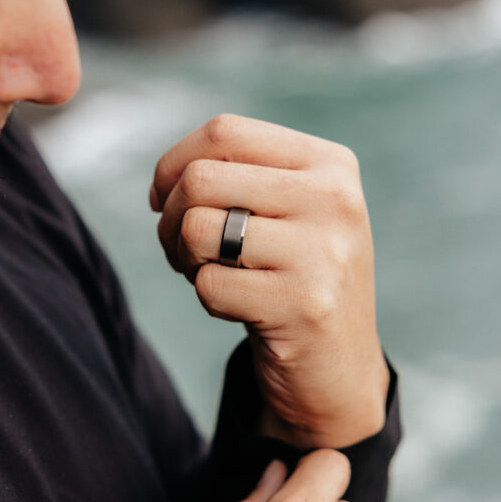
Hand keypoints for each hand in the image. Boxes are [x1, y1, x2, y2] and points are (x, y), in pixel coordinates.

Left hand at [151, 114, 388, 447]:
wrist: (339, 369)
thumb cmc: (295, 278)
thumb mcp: (288, 212)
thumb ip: (240, 176)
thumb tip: (164, 179)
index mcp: (330, 164)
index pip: (225, 131)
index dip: (173, 163)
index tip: (162, 198)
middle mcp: (334, 199)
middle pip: (201, 178)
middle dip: (169, 217)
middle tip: (181, 249)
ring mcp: (323, 252)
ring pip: (197, 228)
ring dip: (183, 257)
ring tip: (207, 273)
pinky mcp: (303, 304)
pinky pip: (208, 285)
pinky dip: (206, 299)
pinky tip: (238, 308)